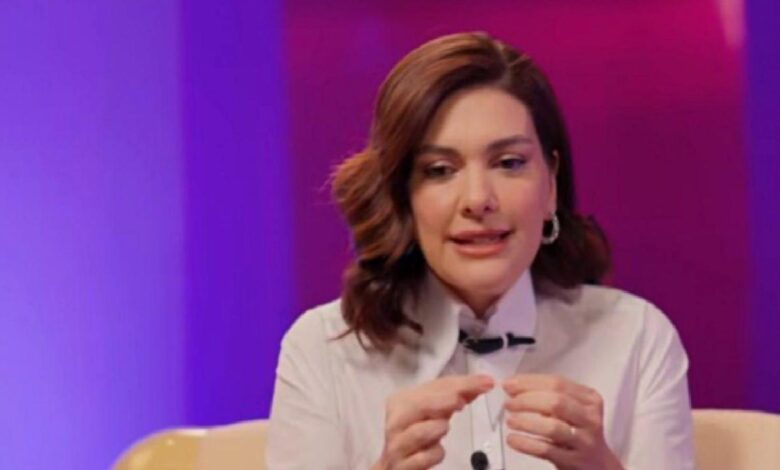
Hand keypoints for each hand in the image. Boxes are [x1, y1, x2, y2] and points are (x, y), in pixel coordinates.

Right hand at [373, 374, 493, 469]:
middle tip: (463, 400)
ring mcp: (397, 445)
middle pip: (419, 406)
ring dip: (435, 428)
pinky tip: (438, 449)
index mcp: (402, 401)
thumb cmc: (418, 431)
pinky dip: (433, 454)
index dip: (460, 383)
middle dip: (442, 400)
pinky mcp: (402, 466)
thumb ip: (455, 396)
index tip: (486, 382)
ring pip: (416, 433)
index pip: (432, 386)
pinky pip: (420, 458)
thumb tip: (484, 382)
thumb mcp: (435, 411)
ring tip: (444, 426)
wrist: (397, 463)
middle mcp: (396, 421)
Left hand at [502, 374, 623, 469]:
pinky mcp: (575, 461)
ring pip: (552, 427)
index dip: (529, 382)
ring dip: (526, 422)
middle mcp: (590, 419)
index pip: (557, 383)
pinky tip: (513, 439)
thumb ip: (549, 395)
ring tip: (510, 421)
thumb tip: (514, 386)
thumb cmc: (579, 432)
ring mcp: (585, 441)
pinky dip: (526, 444)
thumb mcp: (573, 409)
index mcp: (589, 399)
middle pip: (556, 402)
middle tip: (509, 403)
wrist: (598, 465)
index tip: (509, 384)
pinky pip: (546, 450)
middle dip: (526, 400)